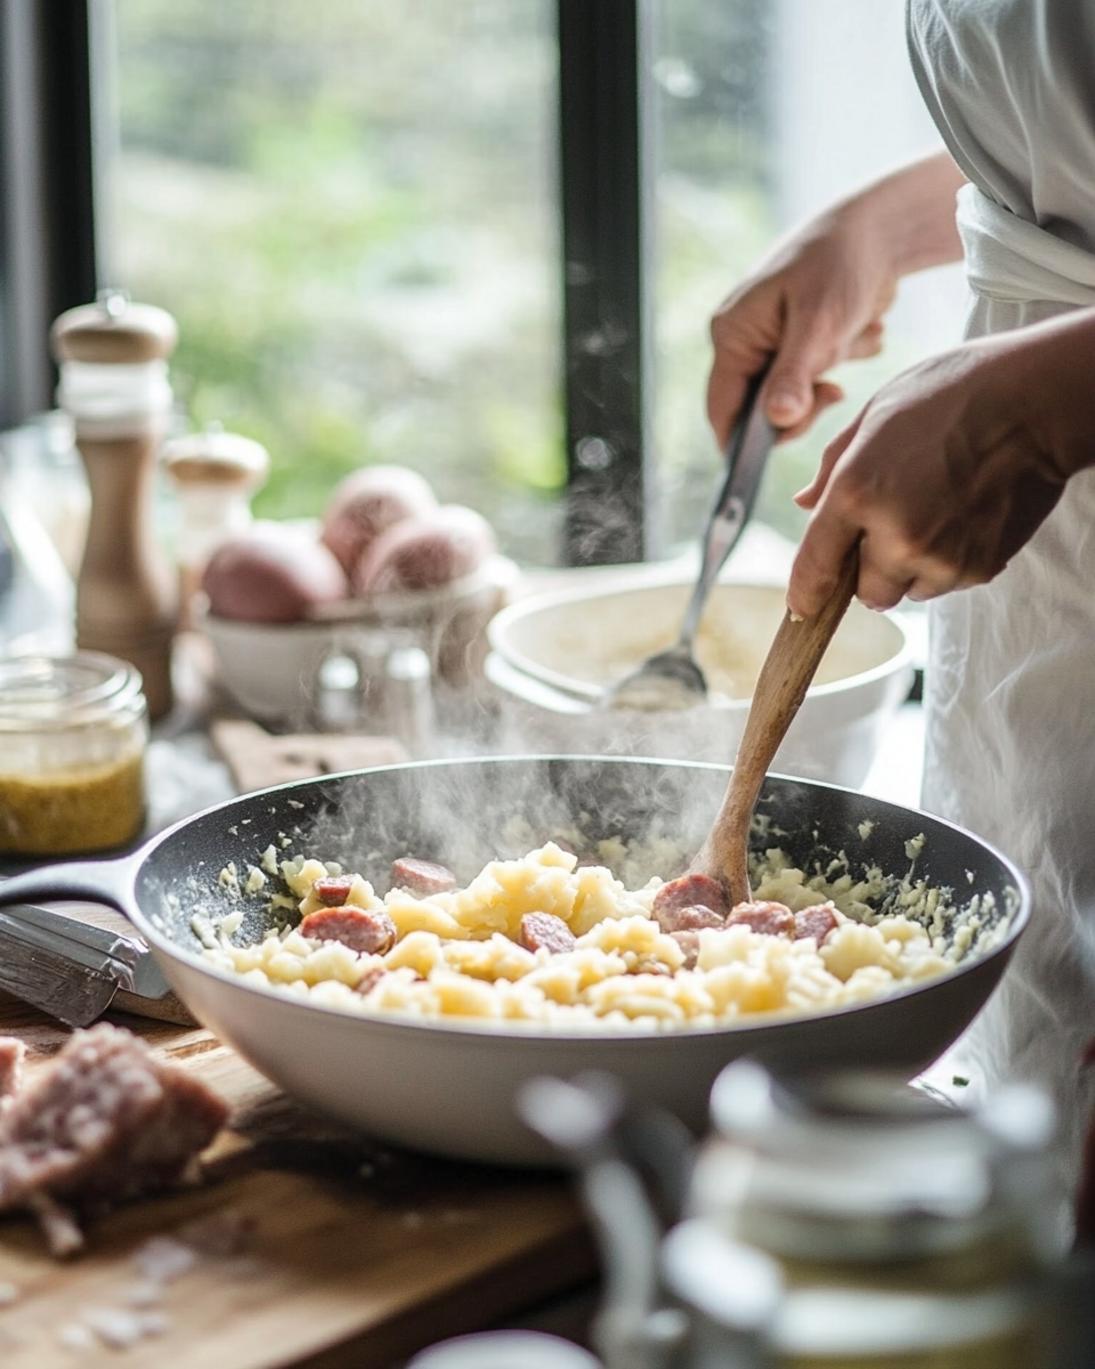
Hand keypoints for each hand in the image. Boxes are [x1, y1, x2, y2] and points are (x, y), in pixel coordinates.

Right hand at [706, 152, 964, 448]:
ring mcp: (772, 340)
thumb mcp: (819, 323)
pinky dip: (841, 359)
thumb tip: (776, 422)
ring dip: (827, 375)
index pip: (722, 407)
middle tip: (832, 392)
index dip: (740, 443)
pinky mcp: (800, 340)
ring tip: (850, 336)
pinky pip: (817, 375)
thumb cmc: (841, 264)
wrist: (880, 225)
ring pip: (794, 394)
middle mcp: (745, 339)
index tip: (766, 467)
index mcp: (732, 334)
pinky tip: (858, 327)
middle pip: (758, 408)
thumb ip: (794, 375)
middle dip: (800, 403)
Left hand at [787, 333, 1071, 616]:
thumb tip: (804, 504)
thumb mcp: (874, 415)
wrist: (1036, 399)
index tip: (803, 606)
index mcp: (856, 493)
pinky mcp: (980, 566)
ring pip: (911, 590)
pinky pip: (949, 582)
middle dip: (871, 570)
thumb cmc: (952, 394)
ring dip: (913, 566)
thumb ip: (833, 468)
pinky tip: (963, 514)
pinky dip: (950, 560)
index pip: (815, 569)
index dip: (805, 594)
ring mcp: (940, 556)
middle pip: (867, 594)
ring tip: (936, 511)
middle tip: (893, 526)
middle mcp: (895, 535)